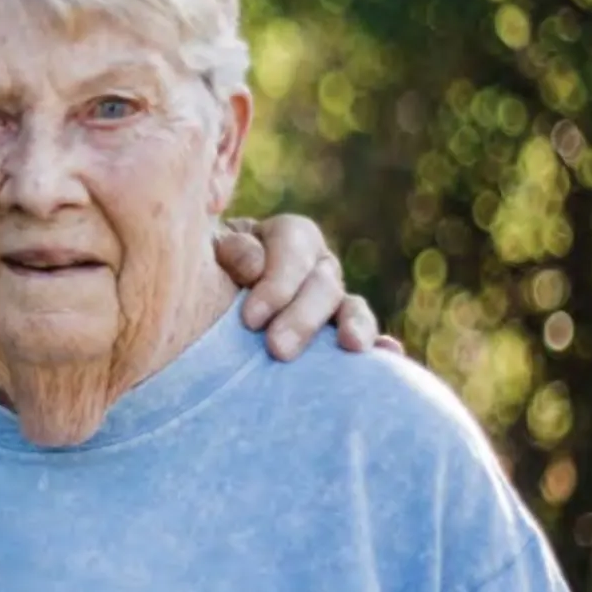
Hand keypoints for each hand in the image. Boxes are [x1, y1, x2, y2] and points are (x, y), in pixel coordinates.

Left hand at [212, 215, 402, 360]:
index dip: (278, 281)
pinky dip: (381, 346)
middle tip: (278, 349)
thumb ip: (226, 249)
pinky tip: (390, 356)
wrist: (203, 305)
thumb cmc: (201, 273)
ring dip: (354, 325)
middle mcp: (315, 265)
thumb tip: (254, 265)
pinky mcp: (339, 334)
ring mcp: (332, 301)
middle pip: (323, 281)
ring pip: (351, 306)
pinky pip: (365, 337)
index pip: (294, 244)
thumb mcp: (204, 252)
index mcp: (285, 236)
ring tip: (351, 346)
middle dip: (302, 317)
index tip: (250, 320)